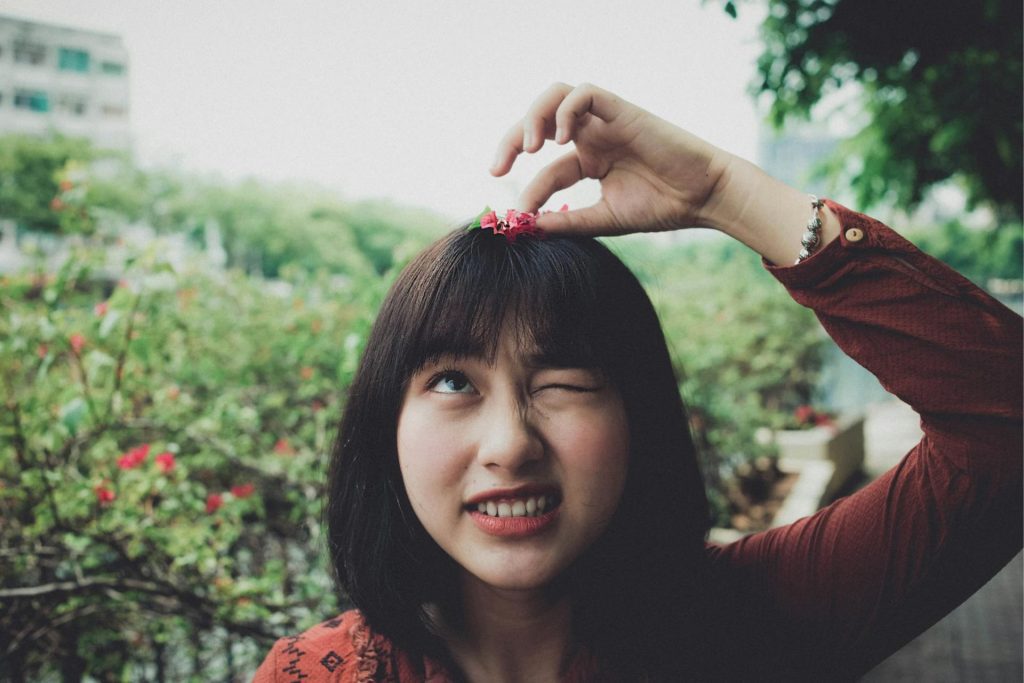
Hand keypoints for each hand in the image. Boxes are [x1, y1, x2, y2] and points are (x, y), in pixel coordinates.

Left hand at [489, 82, 838, 263]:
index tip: (516, 214)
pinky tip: (560, 141)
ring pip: (557, 96)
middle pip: (539, 122)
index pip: (546, 168)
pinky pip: (586, 93)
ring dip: (534, 116)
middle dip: (511, 141)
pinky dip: (566, 111)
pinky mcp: (623, 110)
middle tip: (497, 169)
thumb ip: (567, 221)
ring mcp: (607, 121)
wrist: (703, 199)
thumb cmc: (661, 207)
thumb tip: (524, 226)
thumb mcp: (604, 218)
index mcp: (589, 160)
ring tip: (530, 149)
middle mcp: (593, 136)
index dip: (528, 190)